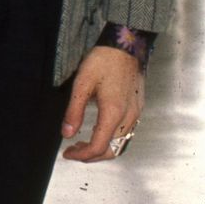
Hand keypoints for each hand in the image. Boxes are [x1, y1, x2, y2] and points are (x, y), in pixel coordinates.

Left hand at [61, 44, 143, 162]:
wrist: (125, 47)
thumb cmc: (102, 62)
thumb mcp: (81, 84)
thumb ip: (74, 111)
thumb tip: (66, 133)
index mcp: (114, 113)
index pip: (99, 146)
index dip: (82, 155)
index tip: (67, 153)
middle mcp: (129, 117)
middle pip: (113, 150)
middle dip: (92, 156)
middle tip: (73, 151)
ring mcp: (136, 114)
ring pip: (122, 144)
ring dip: (102, 149)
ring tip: (82, 144)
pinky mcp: (138, 109)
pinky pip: (127, 134)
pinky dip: (112, 140)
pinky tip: (99, 132)